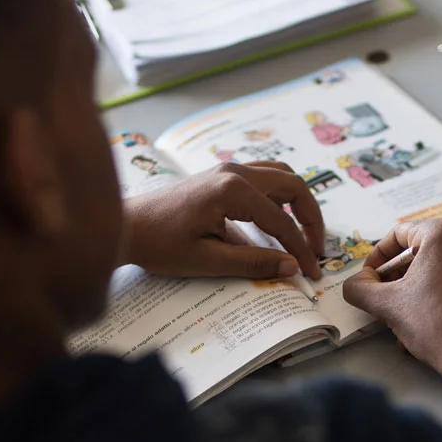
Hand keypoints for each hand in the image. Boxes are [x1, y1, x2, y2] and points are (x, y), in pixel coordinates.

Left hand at [121, 161, 325, 279]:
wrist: (126, 226)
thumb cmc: (159, 244)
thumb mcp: (208, 260)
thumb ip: (253, 262)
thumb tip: (291, 267)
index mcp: (233, 190)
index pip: (282, 222)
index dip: (300, 249)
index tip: (309, 272)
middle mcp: (234, 171)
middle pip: (292, 185)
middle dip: (310, 218)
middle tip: (316, 249)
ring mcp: (227, 169)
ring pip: (280, 175)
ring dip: (297, 202)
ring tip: (302, 234)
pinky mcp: (220, 175)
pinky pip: (263, 177)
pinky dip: (279, 196)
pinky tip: (277, 221)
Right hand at [342, 219, 441, 373]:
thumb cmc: (434, 323)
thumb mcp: (388, 304)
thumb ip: (360, 288)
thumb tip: (354, 284)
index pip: (397, 234)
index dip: (376, 258)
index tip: (367, 280)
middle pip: (415, 251)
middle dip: (393, 277)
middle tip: (380, 299)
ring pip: (431, 269)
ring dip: (408, 291)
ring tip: (396, 318)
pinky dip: (429, 296)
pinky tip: (417, 324)